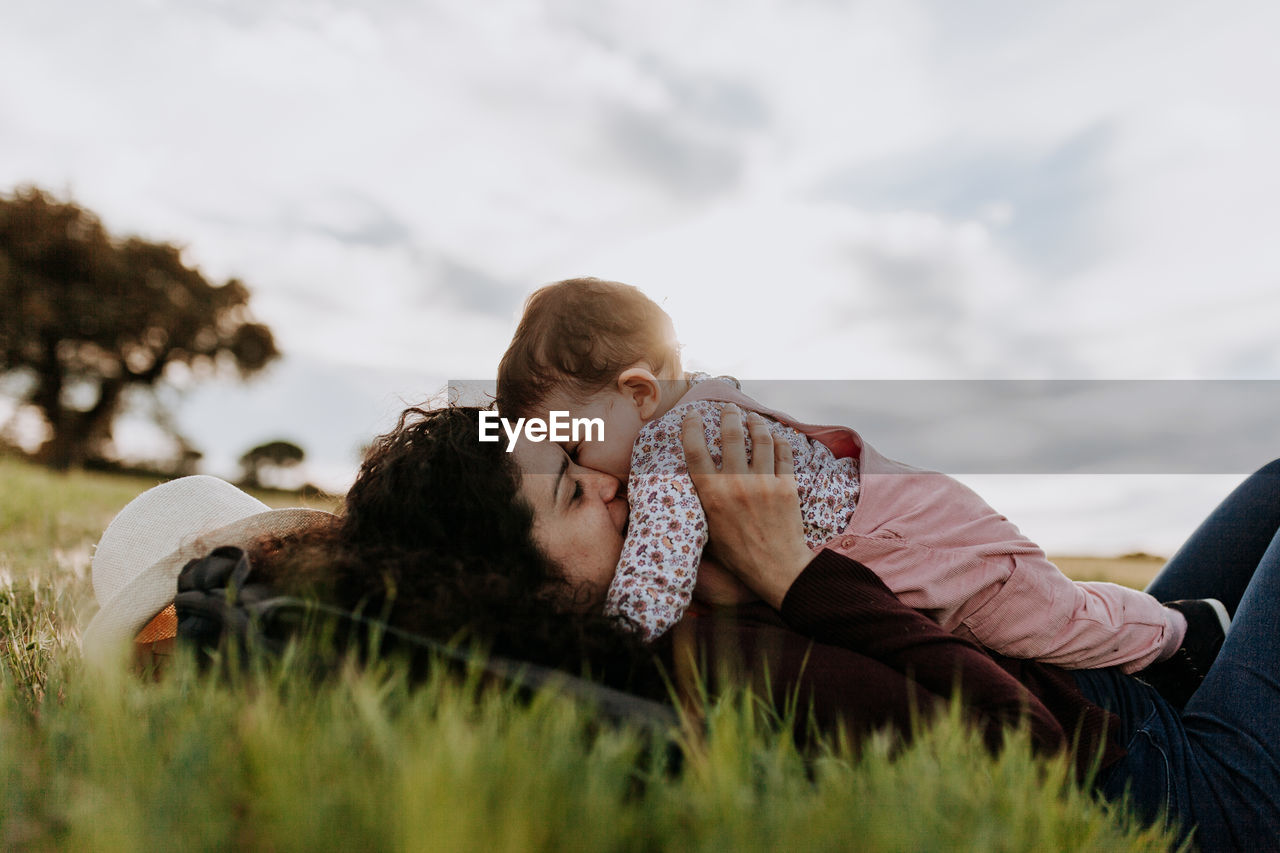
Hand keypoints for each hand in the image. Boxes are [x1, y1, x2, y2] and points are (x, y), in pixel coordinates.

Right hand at [681, 404, 813, 609]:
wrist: (777, 569)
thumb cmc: (739, 554)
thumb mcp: (710, 529)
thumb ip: (705, 502)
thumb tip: (698, 481)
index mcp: (713, 495)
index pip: (696, 451)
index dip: (691, 428)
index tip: (692, 415)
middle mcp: (736, 483)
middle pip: (731, 435)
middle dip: (728, 415)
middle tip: (728, 408)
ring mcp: (764, 482)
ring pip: (760, 438)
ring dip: (755, 422)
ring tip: (752, 417)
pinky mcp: (787, 486)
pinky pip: (784, 453)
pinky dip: (780, 440)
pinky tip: (776, 436)